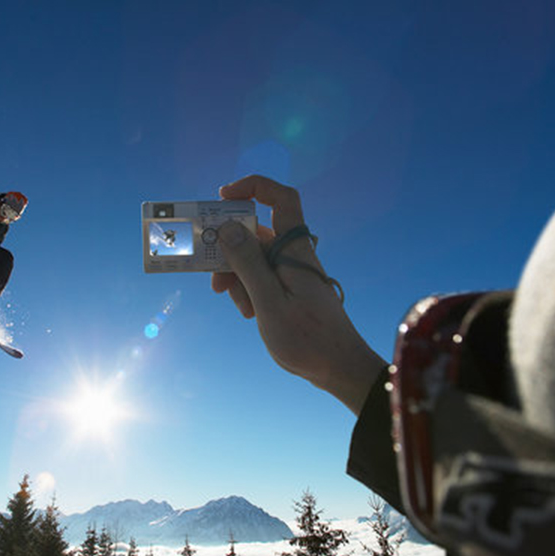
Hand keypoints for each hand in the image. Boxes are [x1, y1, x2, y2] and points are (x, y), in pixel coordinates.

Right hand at [211, 175, 385, 413]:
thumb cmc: (308, 339)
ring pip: (253, 258)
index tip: (223, 196)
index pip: (280, 199)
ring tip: (242, 308)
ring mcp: (291, 271)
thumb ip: (247, 263)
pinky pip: (260, 277)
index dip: (253, 187)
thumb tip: (228, 227)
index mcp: (295, 250)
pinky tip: (251, 313)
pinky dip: (249, 290)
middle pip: (255, 234)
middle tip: (215, 280)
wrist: (339, 368)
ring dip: (238, 278)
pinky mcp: (289, 288)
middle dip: (230, 252)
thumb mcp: (269, 302)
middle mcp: (294, 254)